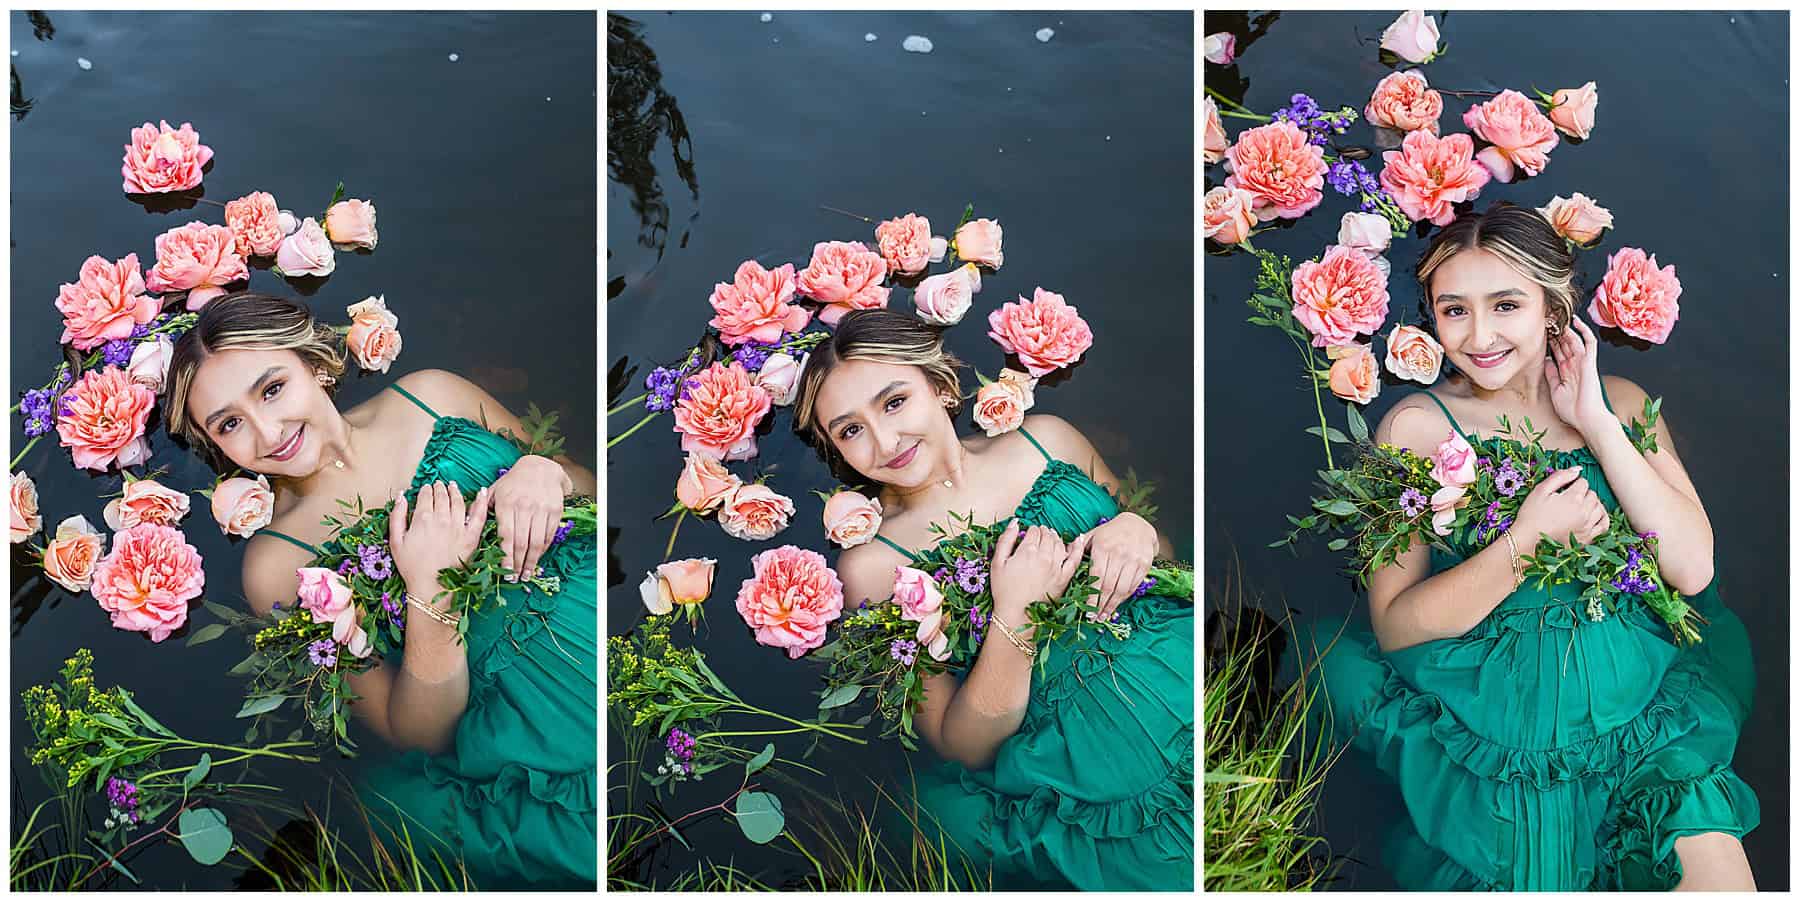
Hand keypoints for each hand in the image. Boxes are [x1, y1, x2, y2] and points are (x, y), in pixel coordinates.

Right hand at [389, 480, 491, 594]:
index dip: (426, 490)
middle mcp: (442, 519)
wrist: (430, 587)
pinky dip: (482, 501)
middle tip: (439, 484)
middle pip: (442, 496)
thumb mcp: (395, 541)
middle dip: (440, 488)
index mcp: (423, 518)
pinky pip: (479, 516)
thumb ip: (397, 516)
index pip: (426, 496)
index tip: (426, 488)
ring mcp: (458, 527)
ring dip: (455, 491)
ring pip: (458, 501)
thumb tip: (402, 496)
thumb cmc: (411, 566)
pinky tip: (483, 491)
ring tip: (453, 486)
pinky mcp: (471, 537)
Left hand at [491, 455, 569, 580]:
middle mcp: (524, 507)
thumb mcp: (496, 490)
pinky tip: (537, 558)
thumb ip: (483, 507)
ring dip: (531, 561)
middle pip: (521, 542)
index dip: (505, 556)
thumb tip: (467, 522)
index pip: (505, 536)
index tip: (503, 571)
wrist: (541, 468)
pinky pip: (548, 535)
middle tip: (515, 578)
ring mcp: (541, 509)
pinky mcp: (555, 511)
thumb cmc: (513, 482)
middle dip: (518, 564)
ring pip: (536, 541)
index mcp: (506, 504)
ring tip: (527, 574)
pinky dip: (543, 550)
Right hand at [989, 521, 1090, 621]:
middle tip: (1039, 534)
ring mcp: (1056, 567)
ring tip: (1050, 537)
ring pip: (1060, 544)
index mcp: (1028, 551)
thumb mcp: (997, 562)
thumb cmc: (1004, 590)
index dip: (1030, 530)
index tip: (1028, 534)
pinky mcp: (1064, 578)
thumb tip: (1015, 522)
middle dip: (1043, 532)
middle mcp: (1045, 556)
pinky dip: (1077, 547)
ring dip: (1055, 537)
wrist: (1016, 615)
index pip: (1034, 531)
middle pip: (1048, 535)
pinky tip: (1078, 539)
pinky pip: (1075, 559)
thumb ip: (1006, 539)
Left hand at [1080, 511, 1156, 621]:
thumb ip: (1079, 546)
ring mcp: (1133, 560)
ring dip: (1112, 605)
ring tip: (1104, 616)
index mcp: (1102, 547)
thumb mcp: (1093, 535)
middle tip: (1094, 618)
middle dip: (1100, 605)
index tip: (1087, 610)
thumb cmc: (1110, 532)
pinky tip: (1116, 605)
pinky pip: (1133, 586)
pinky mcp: (1144, 565)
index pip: (1096, 577)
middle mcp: (1119, 554)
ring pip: (1122, 589)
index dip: (1092, 596)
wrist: (1138, 525)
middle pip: (1109, 586)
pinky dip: (1124, 598)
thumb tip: (1064, 554)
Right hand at [1514, 466, 1607, 546]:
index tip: (1563, 489)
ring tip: (1580, 506)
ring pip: (1600, 508)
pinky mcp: (1587, 538)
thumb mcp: (1540, 491)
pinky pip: (1604, 526)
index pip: (1583, 482)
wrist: (1527, 542)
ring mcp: (1587, 526)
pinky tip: (1594, 516)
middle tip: (1568, 498)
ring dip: (1592, 505)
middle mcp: (1584, 512)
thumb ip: (1560, 477)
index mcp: (1572, 498)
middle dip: (1582, 493)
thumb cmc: (1530, 516)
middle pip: (1593, 494)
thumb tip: (1577, 469)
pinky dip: (1602, 518)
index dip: (1572, 483)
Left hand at [1546, 316, 1612, 438]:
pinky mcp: (1590, 362)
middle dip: (1556, 333)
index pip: (1558, 352)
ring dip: (1566, 329)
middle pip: (1564, 344)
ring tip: (1557, 318)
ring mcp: (1582, 363)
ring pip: (1574, 340)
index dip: (1550, 342)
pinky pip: (1589, 343)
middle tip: (1547, 320)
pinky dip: (1583, 331)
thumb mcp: (1555, 390)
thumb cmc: (1573, 410)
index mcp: (1566, 372)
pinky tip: (1576, 321)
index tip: (1541, 333)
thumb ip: (1551, 374)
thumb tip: (1546, 360)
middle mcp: (1574, 365)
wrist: (1586, 419)